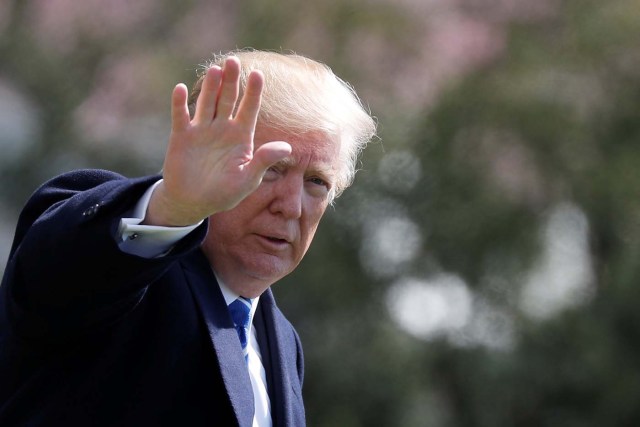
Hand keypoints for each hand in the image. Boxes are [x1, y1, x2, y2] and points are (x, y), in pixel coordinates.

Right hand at [146, 56, 291, 225]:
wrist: (194, 202)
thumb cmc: (224, 192)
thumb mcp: (247, 179)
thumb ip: (264, 161)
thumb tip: (286, 147)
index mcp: (241, 136)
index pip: (249, 109)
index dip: (253, 92)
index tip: (258, 74)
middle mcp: (222, 128)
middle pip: (228, 99)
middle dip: (231, 81)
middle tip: (234, 61)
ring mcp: (201, 130)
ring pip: (207, 103)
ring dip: (210, 88)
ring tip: (216, 70)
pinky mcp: (181, 137)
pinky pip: (180, 117)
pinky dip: (179, 104)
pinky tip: (180, 89)